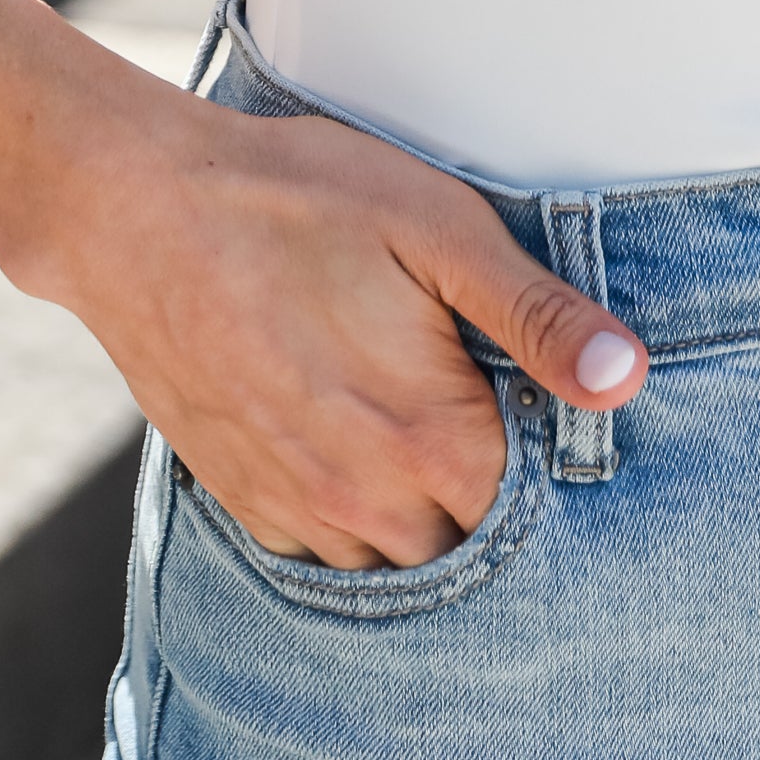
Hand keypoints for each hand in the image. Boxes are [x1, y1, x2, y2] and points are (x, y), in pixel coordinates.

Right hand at [57, 83, 645, 568]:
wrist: (133, 210)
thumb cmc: (295, 200)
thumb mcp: (437, 228)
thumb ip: (536, 313)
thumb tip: (627, 378)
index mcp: (430, 438)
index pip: (536, 506)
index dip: (555, 460)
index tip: (549, 409)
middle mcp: (365, 501)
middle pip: (472, 544)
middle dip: (494, 495)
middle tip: (494, 413)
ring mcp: (298, 509)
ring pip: (399, 559)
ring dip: (427, 514)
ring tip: (427, 429)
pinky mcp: (244, 501)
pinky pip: (327, 549)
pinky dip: (358, 516)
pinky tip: (361, 445)